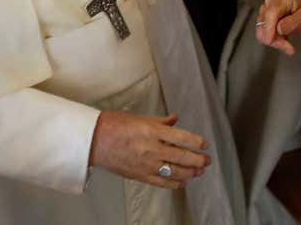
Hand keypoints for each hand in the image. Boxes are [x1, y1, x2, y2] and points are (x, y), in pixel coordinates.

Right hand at [89, 111, 209, 188]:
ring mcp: (145, 164)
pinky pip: (161, 182)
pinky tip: (183, 182)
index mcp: (152, 131)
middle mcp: (151, 148)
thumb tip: (175, 120)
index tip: (204, 144)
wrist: (93, 140)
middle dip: (198, 160)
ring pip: (174, 172)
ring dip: (190, 173)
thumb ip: (161, 121)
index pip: (182, 138)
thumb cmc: (114, 125)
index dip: (196, 142)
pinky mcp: (139, 175)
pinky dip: (174, 183)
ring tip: (199, 171)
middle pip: (182, 157)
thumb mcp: (140, 117)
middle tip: (207, 160)